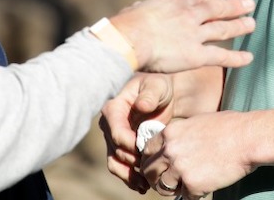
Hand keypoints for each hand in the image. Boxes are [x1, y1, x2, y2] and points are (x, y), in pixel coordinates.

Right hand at [100, 74, 174, 191]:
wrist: (164, 97)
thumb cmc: (159, 88)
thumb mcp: (157, 86)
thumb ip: (149, 95)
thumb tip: (141, 106)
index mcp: (113, 109)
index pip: (117, 133)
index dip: (131, 146)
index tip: (149, 151)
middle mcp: (108, 125)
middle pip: (116, 151)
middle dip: (134, 161)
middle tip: (154, 167)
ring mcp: (113, 138)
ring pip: (115, 163)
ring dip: (129, 176)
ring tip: (145, 185)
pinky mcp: (121, 149)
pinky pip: (121, 167)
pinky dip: (130, 178)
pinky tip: (143, 186)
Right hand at [110, 0, 254, 72]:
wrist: (130, 39)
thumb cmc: (126, 25)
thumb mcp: (135, 10)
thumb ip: (142, 9)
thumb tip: (138, 8)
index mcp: (174, 2)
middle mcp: (189, 15)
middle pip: (217, 9)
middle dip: (235, 6)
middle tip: (249, 3)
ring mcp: (195, 34)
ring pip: (224, 30)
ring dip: (240, 26)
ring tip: (252, 24)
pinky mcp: (197, 55)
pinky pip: (221, 56)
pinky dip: (236, 57)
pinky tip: (248, 58)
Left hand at [141, 111, 254, 197]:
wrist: (247, 138)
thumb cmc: (227, 128)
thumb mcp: (194, 124)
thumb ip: (178, 137)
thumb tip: (170, 149)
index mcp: (168, 134)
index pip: (146, 152)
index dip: (151, 161)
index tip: (159, 167)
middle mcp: (169, 151)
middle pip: (149, 171)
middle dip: (156, 179)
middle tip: (167, 183)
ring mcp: (180, 168)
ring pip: (164, 187)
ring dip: (172, 190)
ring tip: (184, 189)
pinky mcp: (193, 185)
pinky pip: (186, 197)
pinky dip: (193, 196)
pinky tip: (203, 189)